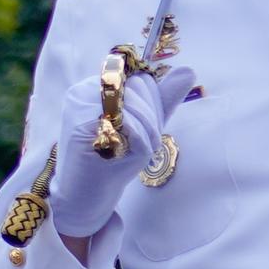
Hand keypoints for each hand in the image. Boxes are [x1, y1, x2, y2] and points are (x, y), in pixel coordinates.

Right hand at [45, 57, 198, 243]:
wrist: (84, 196)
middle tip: (141, 143)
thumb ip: (161, 99)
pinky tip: (126, 157)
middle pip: (140, 88)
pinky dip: (139, 143)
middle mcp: (83, 91)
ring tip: (134, 152)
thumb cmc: (112, 160)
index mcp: (94, 86)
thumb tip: (188, 72)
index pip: (140, 80)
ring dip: (148, 134)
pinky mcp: (81, 128)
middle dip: (152, 117)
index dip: (154, 104)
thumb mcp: (142, 125)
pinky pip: (129, 125)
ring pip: (136, 106)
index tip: (144, 130)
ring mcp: (80, 108)